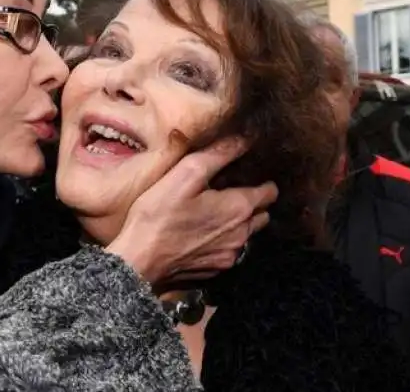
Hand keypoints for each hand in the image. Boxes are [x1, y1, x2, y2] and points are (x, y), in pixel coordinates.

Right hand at [105, 137, 275, 285]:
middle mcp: (242, 234)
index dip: (261, 181)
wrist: (139, 262)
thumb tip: (244, 139)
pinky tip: (201, 234)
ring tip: (213, 213)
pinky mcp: (216, 271)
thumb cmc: (159, 214)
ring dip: (238, 223)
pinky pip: (230, 251)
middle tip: (228, 192)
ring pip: (247, 234)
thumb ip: (218, 154)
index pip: (271, 191)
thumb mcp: (184, 174)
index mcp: (239, 208)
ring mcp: (230, 256)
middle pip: (263, 214)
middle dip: (253, 203)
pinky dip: (223, 240)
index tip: (244, 175)